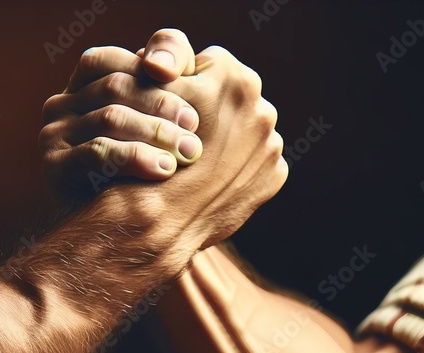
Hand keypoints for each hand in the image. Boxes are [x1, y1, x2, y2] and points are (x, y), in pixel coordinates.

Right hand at [40, 30, 202, 199]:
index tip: (194, 94)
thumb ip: (165, 86)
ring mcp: (54, 133)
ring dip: (156, 132)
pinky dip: (136, 157)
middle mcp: (63, 104)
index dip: (152, 72)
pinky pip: (98, 152)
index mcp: (84, 84)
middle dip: (162, 104)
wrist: (112, 230)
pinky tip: (164, 169)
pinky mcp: (55, 165)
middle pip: (116, 87)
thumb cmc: (142, 168)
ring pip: (110, 117)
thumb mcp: (157, 125)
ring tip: (188, 151)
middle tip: (196, 126)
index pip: (115, 60)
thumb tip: (163, 65)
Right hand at [142, 42, 287, 248]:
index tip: (171, 106)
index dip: (186, 85)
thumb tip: (164, 63)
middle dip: (213, 112)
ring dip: (227, 140)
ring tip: (197, 159)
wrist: (161, 218)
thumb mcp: (149, 95)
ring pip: (245, 131)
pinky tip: (211, 178)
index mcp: (236, 79)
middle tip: (184, 134)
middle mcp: (262, 108)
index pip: (210, 65)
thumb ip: (166, 69)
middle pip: (233, 98)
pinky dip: (237, 167)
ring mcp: (272, 145)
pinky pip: (255, 162)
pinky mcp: (274, 175)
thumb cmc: (149, 150)